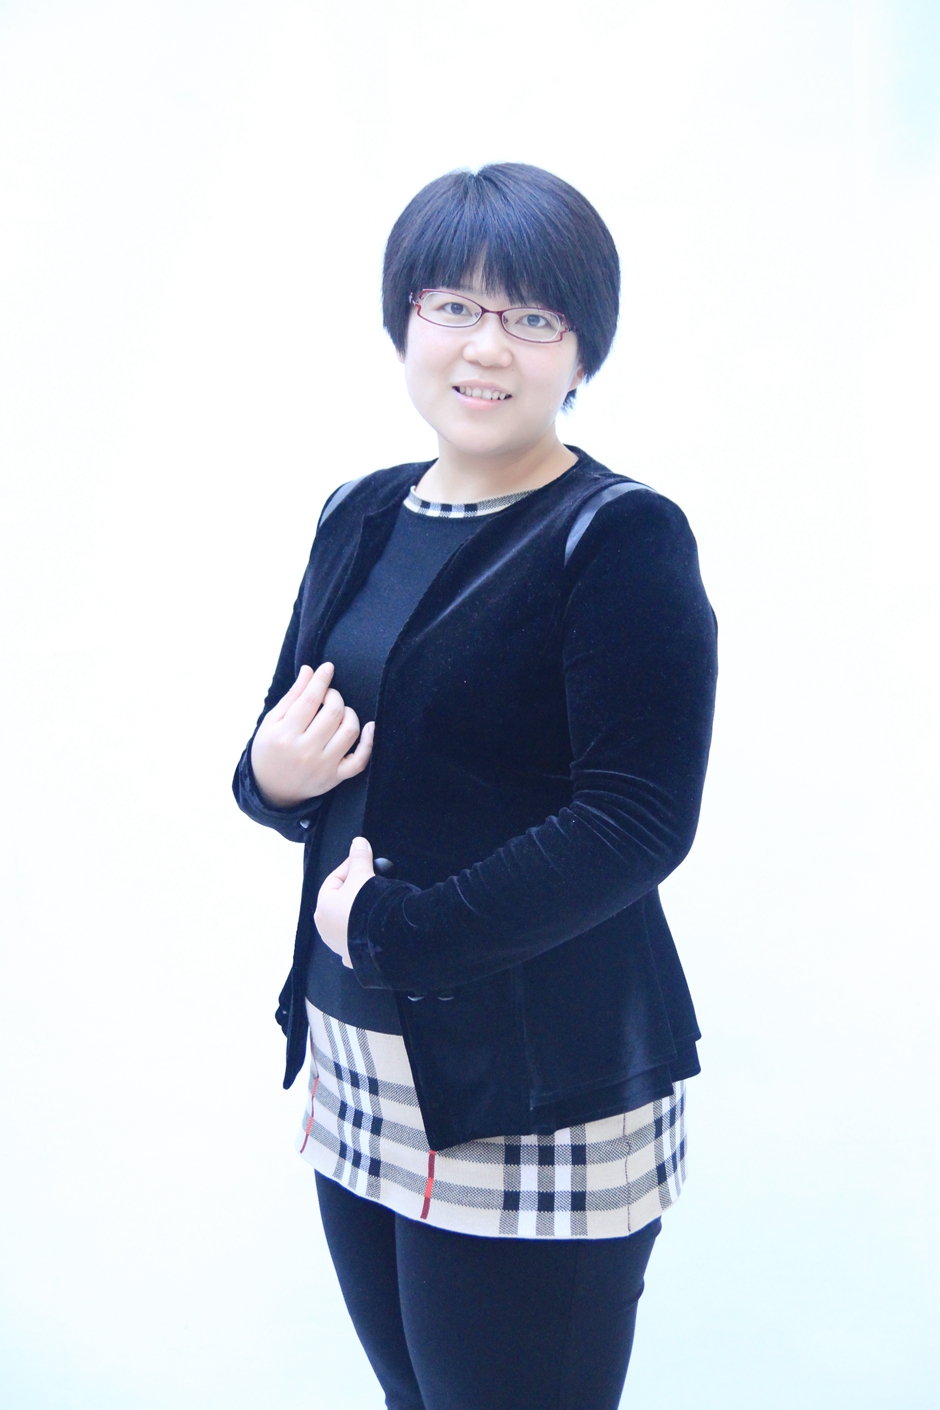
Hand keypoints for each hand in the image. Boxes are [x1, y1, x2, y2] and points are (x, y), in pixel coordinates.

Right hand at [250, 662, 373, 808]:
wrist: (271, 789)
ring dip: (349, 714)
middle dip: (334, 696)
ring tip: (339, 712)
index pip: (310, 699)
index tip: (327, 668)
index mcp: (285, 735)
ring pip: (350, 731)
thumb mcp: (272, 721)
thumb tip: (310, 670)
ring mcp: (323, 766)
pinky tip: (369, 727)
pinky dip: (369, 742)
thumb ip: (293, 696)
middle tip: (328, 696)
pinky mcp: (335, 778)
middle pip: (333, 712)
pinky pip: (360, 760)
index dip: (321, 680)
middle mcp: (305, 752)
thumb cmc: (270, 749)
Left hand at [314, 837, 375, 967]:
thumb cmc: (366, 906)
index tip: (366, 861)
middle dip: (354, 890)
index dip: (351, 868)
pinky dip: (361, 935)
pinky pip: (356, 942)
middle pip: (340, 902)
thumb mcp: (363, 877)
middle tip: (372, 880)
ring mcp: (338, 946)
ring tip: (375, 903)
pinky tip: (370, 932)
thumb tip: (358, 841)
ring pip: (346, 922)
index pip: (334, 880)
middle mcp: (325, 929)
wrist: (383, 941)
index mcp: (323, 908)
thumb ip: (359, 858)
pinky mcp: (353, 957)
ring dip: (357, 913)